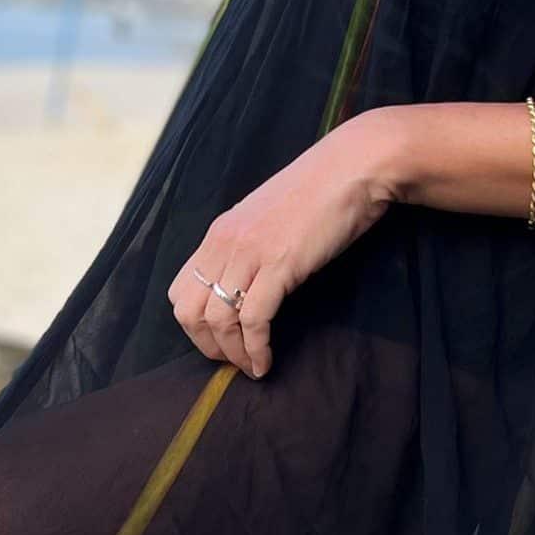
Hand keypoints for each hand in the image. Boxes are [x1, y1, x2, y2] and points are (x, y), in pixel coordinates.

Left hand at [169, 116, 393, 377]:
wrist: (353, 167)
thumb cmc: (320, 192)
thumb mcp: (268, 220)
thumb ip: (250, 248)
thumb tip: (247, 284)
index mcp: (218, 234)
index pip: (180, 290)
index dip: (193, 325)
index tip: (217, 341)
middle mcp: (224, 244)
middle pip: (189, 310)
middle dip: (206, 345)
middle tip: (232, 361)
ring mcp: (249, 253)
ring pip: (218, 320)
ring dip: (232, 353)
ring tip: (251, 367)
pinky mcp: (279, 265)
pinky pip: (254, 320)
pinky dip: (256, 348)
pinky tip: (266, 362)